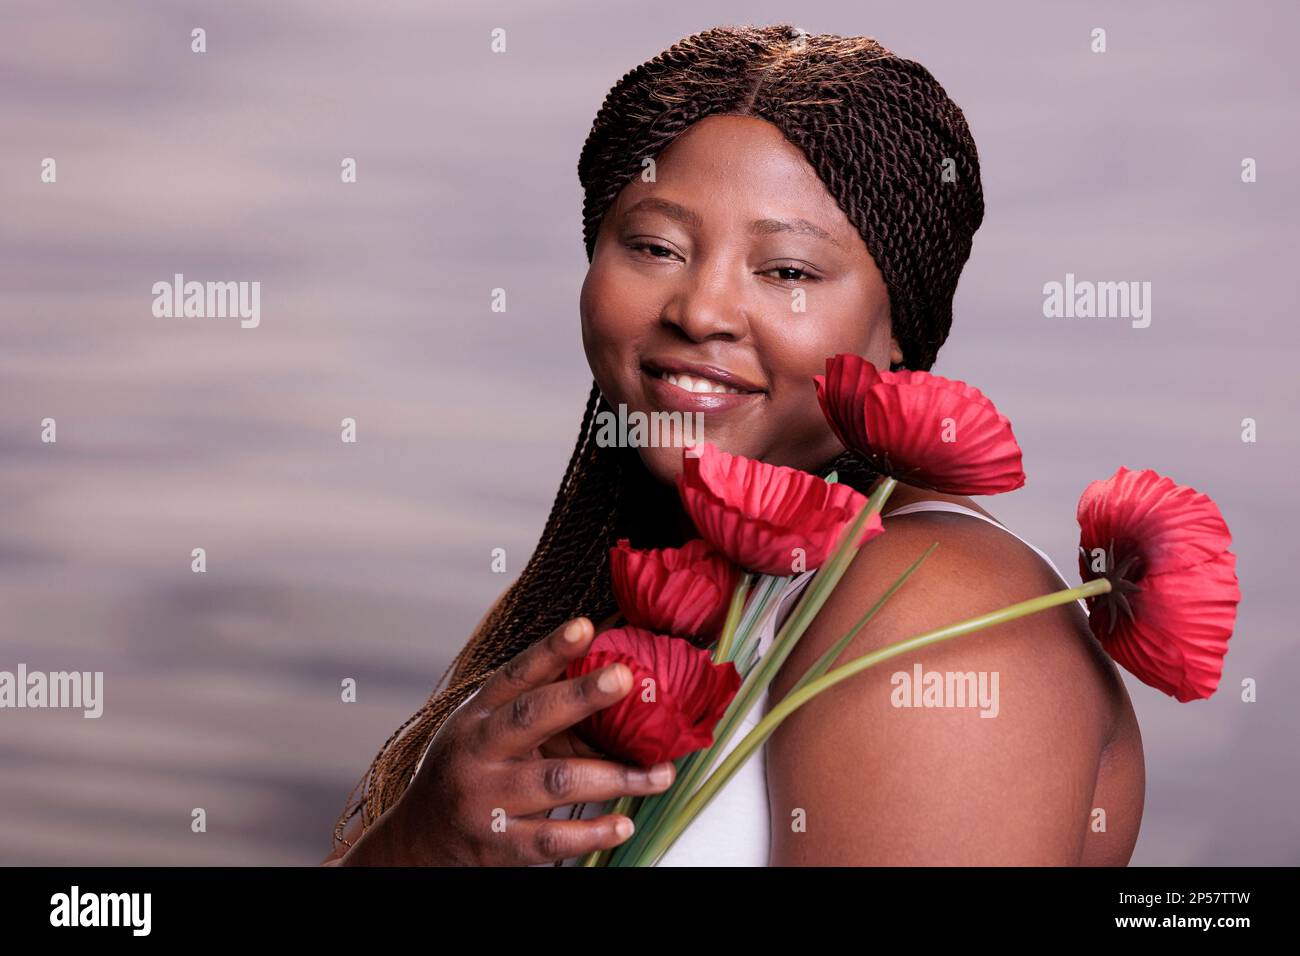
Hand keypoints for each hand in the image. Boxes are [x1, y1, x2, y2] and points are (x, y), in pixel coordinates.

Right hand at [362, 617, 674, 865]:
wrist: (420, 840)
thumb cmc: (471, 771)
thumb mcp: (491, 733)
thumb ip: (544, 714)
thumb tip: (620, 691)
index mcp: (478, 716)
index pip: (516, 676)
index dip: (550, 650)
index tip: (586, 627)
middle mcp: (477, 752)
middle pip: (532, 717)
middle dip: (581, 695)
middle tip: (626, 678)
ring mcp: (486, 800)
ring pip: (555, 782)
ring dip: (615, 777)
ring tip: (660, 773)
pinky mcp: (498, 846)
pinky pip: (552, 840)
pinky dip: (592, 833)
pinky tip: (623, 823)